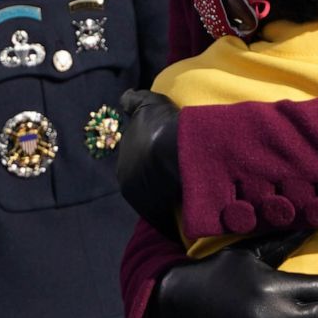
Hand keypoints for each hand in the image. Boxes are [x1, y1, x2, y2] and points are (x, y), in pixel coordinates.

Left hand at [117, 89, 180, 232]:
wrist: (172, 151)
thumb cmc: (159, 127)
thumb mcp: (147, 106)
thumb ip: (134, 101)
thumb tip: (125, 96)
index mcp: (124, 166)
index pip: (138, 166)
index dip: (152, 162)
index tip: (167, 159)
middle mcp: (130, 188)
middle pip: (148, 186)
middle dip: (160, 183)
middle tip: (181, 175)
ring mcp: (145, 204)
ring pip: (160, 203)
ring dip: (171, 200)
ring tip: (192, 194)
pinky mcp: (163, 217)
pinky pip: (170, 221)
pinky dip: (179, 219)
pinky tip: (192, 213)